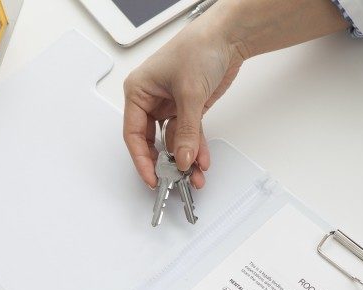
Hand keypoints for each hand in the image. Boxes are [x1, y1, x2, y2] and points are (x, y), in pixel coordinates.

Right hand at [122, 19, 241, 188]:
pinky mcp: (189, 109)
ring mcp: (171, 106)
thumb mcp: (189, 94)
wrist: (228, 36)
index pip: (133, 133)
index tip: (151, 177)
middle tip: (173, 180)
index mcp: (138, 91)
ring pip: (173, 141)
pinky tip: (201, 160)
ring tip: (194, 174)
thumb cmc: (199, 47)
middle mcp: (151, 99)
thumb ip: (186, 131)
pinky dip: (196, 148)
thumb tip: (182, 158)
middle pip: (152, 141)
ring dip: (185, 158)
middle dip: (165, 162)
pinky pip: (189, 135)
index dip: (141, 159)